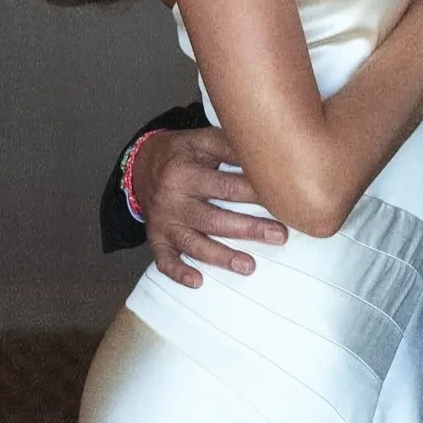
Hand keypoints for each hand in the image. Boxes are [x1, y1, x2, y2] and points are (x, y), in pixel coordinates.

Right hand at [133, 128, 285, 288]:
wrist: (141, 164)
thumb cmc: (183, 153)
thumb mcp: (203, 141)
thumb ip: (231, 148)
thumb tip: (268, 156)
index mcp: (185, 172)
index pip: (225, 186)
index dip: (254, 194)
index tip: (281, 202)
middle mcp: (172, 199)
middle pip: (213, 218)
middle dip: (248, 229)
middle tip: (279, 236)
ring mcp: (163, 221)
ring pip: (193, 243)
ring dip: (222, 257)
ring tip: (249, 266)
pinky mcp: (156, 238)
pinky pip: (164, 259)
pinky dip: (179, 272)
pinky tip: (197, 281)